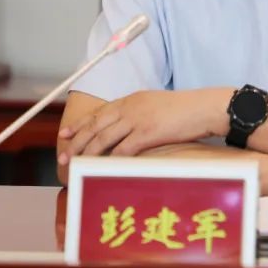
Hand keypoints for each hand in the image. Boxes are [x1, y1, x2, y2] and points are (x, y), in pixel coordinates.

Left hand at [57, 88, 228, 164]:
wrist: (204, 107)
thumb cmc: (186, 110)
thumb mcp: (157, 106)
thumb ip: (140, 114)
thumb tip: (129, 130)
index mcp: (132, 99)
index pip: (100, 112)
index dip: (81, 124)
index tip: (66, 133)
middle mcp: (131, 106)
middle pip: (96, 124)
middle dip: (77, 140)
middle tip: (64, 154)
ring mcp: (138, 119)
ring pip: (104, 137)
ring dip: (87, 152)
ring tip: (76, 163)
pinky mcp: (148, 132)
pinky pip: (123, 148)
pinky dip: (110, 159)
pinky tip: (102, 168)